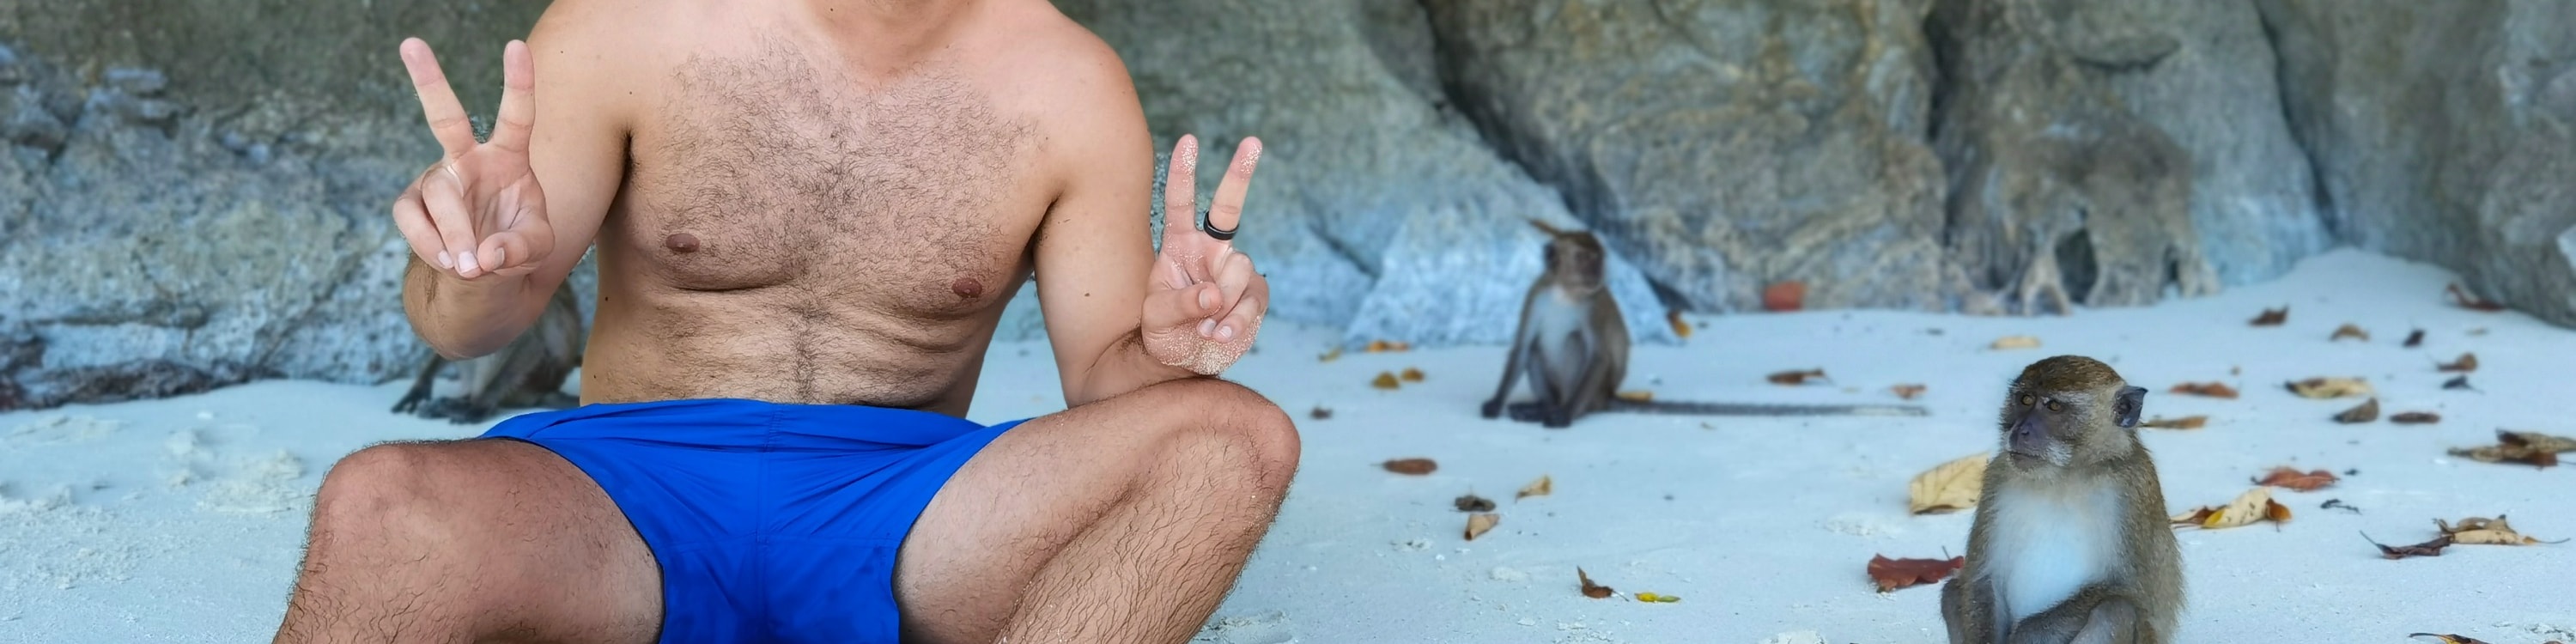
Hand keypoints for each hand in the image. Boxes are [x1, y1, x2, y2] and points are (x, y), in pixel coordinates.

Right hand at [390, 38, 550, 280]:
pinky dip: (434, 247)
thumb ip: (522, 246)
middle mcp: (468, 159)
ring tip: (470, 264)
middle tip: (410, 42)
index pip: (516, 116)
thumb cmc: (515, 247)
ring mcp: (436, 179)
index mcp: (509, 157)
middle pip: (445, 118)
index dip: (517, 83)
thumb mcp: (536, 248)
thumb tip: (483, 253)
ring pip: (441, 196)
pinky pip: (415, 222)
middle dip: (429, 81)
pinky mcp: (411, 204)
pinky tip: (451, 262)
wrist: (480, 278)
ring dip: (456, 234)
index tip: (514, 46)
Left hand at [1141, 135, 1268, 374]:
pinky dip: (1235, 323)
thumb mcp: (1157, 321)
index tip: (1188, 140)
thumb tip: (1215, 295)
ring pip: (1238, 271)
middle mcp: (1209, 253)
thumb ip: (1181, 304)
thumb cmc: (1163, 335)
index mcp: (1180, 247)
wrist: (1184, 364)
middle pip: (1228, 208)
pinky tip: (1219, 336)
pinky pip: (1251, 303)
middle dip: (1240, 173)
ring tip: (1203, 329)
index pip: (1180, 204)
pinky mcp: (1253, 297)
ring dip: (1221, 304)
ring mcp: (1234, 273)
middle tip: (1252, 141)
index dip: (1183, 173)